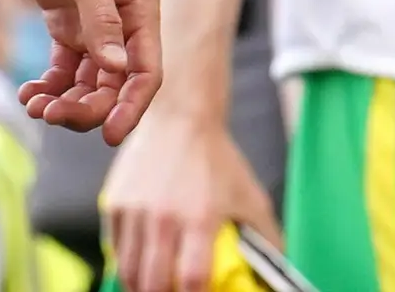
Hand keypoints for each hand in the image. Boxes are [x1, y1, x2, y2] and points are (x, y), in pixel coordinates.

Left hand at [0, 0, 160, 136]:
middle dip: (86, 107)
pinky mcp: (65, 21)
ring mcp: (93, 24)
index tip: (109, 136)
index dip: (131, 108)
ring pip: (87, 81)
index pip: (146, 72)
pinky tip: (29, 92)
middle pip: (113, 84)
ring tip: (34, 106)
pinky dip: (50, 84)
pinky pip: (64, 67)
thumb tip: (116, 69)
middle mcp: (122, 22)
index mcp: (140, 9)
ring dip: (65, 100)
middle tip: (49, 115)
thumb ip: (99, 17)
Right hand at [98, 101, 275, 291]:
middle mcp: (163, 215)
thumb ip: (268, 241)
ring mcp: (135, 209)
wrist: (179, 119)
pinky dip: (126, 266)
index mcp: (199, 217)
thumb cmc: (218, 162)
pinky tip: (140, 271)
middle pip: (153, 282)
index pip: (192, 278)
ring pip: (128, 270)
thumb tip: (278, 276)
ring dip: (141, 289)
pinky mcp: (116, 202)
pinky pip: (116, 249)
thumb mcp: (252, 199)